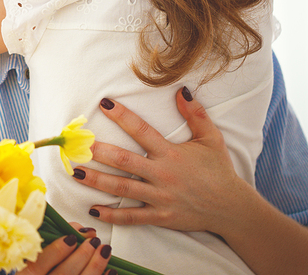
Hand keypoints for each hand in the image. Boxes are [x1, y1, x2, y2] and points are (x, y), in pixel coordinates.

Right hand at [19, 226, 114, 274]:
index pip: (39, 265)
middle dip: (81, 256)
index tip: (71, 238)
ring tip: (104, 250)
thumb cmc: (41, 266)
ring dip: (95, 266)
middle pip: (63, 274)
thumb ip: (53, 236)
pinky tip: (110, 270)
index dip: (56, 251)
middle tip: (93, 242)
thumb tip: (78, 230)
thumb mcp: (37, 250)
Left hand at [72, 88, 250, 234]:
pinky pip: (132, 216)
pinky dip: (112, 214)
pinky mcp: (160, 216)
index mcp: (171, 153)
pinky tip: (93, 210)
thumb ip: (196, 114)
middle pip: (125, 161)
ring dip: (97, 181)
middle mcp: (162, 174)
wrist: (231, 208)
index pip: (142, 131)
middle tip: (79, 146)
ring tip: (76, 173)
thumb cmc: (219, 170)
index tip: (103, 104)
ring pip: (122, 188)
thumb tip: (181, 90)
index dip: (122, 116)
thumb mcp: (211, 139)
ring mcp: (159, 197)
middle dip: (99, 153)